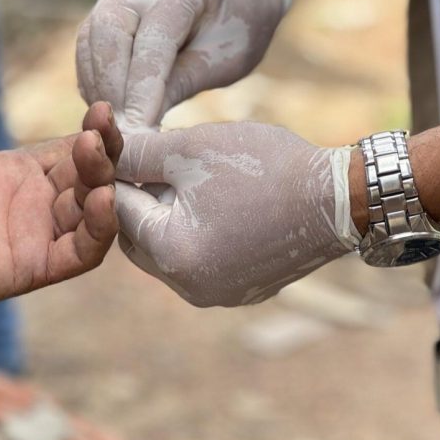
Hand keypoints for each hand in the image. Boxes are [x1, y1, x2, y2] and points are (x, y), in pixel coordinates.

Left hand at [0, 33, 120, 323]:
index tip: (100, 108)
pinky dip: (102, 228)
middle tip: (99, 127)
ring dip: (104, 180)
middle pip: (92, 175)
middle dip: (104, 150)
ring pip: (94, 209)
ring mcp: (40, 236)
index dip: (94, 131)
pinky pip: (85, 251)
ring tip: (93, 150)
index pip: (73, 149)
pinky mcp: (38, 266)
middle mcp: (36, 203)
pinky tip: (101, 198)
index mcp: (18, 172)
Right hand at [76, 0, 295, 130]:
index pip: (152, 40)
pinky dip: (95, 75)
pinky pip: (90, 39)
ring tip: (113, 125)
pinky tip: (108, 107)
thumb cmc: (242, 25)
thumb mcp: (226, 58)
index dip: (141, 89)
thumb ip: (181, 83)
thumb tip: (138, 126)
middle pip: (109, 31)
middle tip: (120, 133)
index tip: (136, 132)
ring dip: (98, 85)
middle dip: (111, 87)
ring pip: (92, 35)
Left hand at [114, 122, 359, 306]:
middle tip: (153, 162)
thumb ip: (136, 152)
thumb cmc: (263, 167)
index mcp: (172, 255)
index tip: (120, 145)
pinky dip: (199, 232)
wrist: (340, 198)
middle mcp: (190, 287)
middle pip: (139, 236)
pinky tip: (217, 202)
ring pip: (169, 249)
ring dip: (169, 215)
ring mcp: (218, 293)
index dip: (115, 171)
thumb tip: (99, 149)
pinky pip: (201, 260)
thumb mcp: (189, 148)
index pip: (118, 209)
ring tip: (187, 179)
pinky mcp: (242, 291)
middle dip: (141, 197)